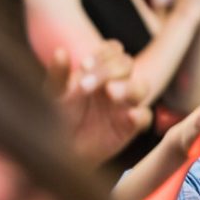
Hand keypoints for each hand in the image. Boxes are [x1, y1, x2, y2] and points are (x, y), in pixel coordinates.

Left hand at [49, 41, 151, 162]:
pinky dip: (140, 115)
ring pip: (142, 87)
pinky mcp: (130, 126)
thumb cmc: (58, 117)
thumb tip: (60, 52)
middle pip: (127, 65)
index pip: (113, 51)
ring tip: (111, 93)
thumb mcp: (54, 95)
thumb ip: (58, 75)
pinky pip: (145, 117)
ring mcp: (125, 104)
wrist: (60, 149)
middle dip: (109, 70)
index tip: (84, 65)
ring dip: (129, 87)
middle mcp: (116, 83)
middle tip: (86, 86)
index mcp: (100, 70)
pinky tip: (129, 116)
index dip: (103, 54)